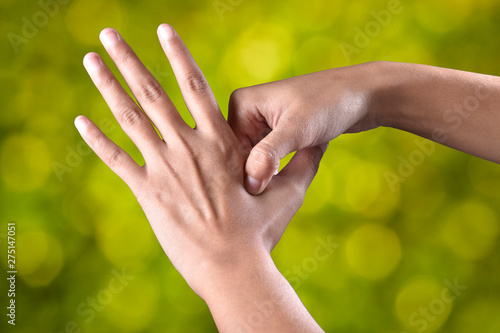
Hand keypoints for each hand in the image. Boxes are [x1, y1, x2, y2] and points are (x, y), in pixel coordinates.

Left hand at [76, 25, 324, 331]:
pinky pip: (117, 160)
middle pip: (152, 91)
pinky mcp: (148, 193)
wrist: (232, 268)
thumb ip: (302, 164)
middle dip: (129, 59)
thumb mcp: (290, 194)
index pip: (195, 85)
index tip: (163, 30)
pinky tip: (79, 120)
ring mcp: (165, 168)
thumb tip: (322, 145)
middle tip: (108, 32)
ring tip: (90, 60)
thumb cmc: (261, 232)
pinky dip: (97, 139)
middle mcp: (188, 146)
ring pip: (130, 117)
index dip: (178, 54)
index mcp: (220, 141)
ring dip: (107, 85)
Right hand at [228, 62, 386, 194]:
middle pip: (239, 155)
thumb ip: (269, 155)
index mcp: (241, 104)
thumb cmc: (330, 104)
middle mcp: (246, 112)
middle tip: (271, 196)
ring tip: (279, 190)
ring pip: (254, 159)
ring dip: (266, 174)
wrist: (363, 94)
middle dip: (254, 175)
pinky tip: (287, 180)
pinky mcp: (276, 132)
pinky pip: (268, 158)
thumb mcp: (297, 130)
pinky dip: (276, 170)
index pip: (228, 149)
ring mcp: (261, 122)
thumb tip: (249, 184)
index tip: (256, 195)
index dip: (241, 173)